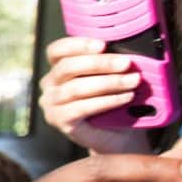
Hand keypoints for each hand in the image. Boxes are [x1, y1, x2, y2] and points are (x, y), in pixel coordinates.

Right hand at [38, 36, 157, 154]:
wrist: (117, 137)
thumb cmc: (114, 104)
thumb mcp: (110, 78)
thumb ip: (110, 65)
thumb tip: (125, 52)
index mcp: (58, 69)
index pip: (57, 50)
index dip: (77, 45)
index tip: (103, 44)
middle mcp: (49, 85)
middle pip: (67, 67)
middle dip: (99, 63)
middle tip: (126, 63)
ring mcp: (51, 104)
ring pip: (75, 88)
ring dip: (108, 83)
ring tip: (132, 81)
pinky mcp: (59, 121)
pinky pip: (81, 107)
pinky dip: (106, 101)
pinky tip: (125, 97)